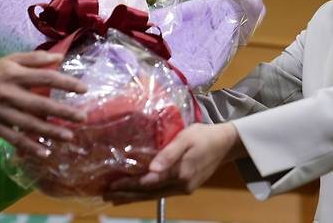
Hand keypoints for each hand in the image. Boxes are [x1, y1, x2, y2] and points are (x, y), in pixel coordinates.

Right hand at [0, 51, 87, 155]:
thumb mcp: (9, 60)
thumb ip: (34, 58)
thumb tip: (60, 57)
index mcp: (14, 75)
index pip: (45, 78)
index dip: (66, 83)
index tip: (84, 89)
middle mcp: (8, 93)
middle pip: (39, 104)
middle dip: (62, 112)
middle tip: (82, 117)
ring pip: (27, 123)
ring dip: (49, 131)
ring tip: (69, 136)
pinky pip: (12, 138)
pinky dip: (27, 146)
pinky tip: (44, 152)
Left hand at [104, 123, 243, 203]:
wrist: (226, 143)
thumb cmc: (204, 135)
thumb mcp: (186, 137)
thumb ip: (169, 153)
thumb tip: (151, 169)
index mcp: (180, 172)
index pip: (148, 182)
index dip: (129, 185)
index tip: (111, 185)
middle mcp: (182, 184)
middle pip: (149, 192)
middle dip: (127, 195)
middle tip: (106, 195)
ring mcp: (185, 188)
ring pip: (155, 195)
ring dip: (135, 197)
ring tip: (116, 198)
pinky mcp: (187, 187)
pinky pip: (162, 193)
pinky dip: (147, 194)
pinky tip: (139, 194)